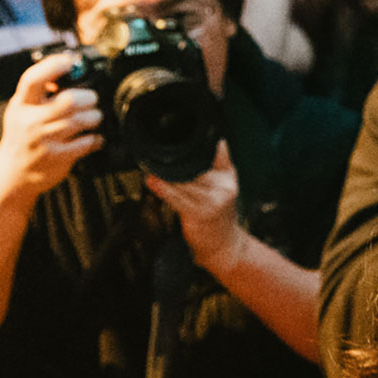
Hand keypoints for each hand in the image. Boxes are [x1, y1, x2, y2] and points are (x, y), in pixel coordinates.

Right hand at [0, 54, 103, 202]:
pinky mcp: (59, 156)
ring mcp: (45, 140)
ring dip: (94, 117)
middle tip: (91, 100)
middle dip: (88, 98)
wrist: (14, 172)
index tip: (69, 61)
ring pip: (81, 120)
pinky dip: (96, 138)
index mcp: (21, 105)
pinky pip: (87, 142)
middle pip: (68, 101)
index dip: (52, 67)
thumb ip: (38, 94)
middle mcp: (31, 121)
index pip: (32, 80)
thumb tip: (64, 72)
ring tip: (94, 117)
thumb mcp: (21, 111)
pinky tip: (94, 137)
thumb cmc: (22, 137)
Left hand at [146, 141, 247, 278]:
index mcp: (229, 176)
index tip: (178, 130)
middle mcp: (223, 187)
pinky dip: (162, 189)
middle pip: (194, 165)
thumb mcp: (224, 185)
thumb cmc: (219, 214)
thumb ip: (216, 164)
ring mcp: (212, 202)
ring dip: (163, 173)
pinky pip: (176, 198)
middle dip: (173, 158)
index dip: (198, 139)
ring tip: (148, 165)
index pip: (216, 150)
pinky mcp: (199, 215)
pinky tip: (152, 181)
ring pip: (182, 180)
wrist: (224, 246)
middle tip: (153, 149)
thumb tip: (203, 140)